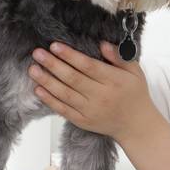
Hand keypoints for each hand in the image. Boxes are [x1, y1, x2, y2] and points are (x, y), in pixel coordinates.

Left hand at [28, 39, 159, 145]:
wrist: (136, 126)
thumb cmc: (135, 94)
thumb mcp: (134, 71)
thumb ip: (119, 57)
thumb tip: (102, 44)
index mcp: (113, 81)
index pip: (88, 66)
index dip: (70, 55)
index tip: (54, 45)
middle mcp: (100, 96)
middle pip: (72, 78)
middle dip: (53, 65)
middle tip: (37, 53)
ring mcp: (90, 110)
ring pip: (65, 94)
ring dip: (46, 81)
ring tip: (33, 69)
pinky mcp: (83, 121)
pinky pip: (63, 109)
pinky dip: (50, 100)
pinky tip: (38, 89)